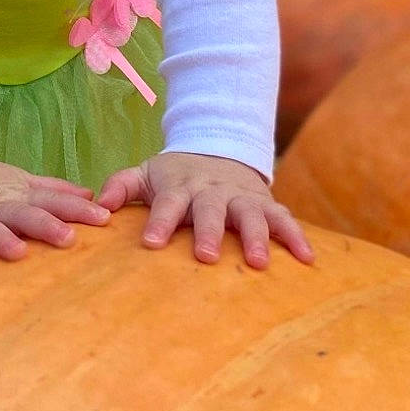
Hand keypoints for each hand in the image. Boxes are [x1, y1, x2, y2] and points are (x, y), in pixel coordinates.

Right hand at [0, 138, 108, 274]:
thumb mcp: (23, 183)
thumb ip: (55, 191)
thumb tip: (92, 196)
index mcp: (19, 196)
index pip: (52, 201)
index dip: (77, 209)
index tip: (104, 219)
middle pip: (24, 215)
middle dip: (46, 225)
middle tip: (69, 238)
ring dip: (2, 239)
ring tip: (18, 253)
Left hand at [96, 152, 313, 269]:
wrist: (220, 148)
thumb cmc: (177, 175)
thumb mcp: (147, 173)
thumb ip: (122, 185)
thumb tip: (101, 205)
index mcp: (181, 186)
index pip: (167, 203)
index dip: (160, 222)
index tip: (151, 244)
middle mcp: (212, 190)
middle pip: (210, 209)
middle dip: (209, 231)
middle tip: (206, 256)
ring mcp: (241, 196)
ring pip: (250, 213)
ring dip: (255, 236)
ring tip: (258, 262)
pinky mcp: (266, 203)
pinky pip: (284, 218)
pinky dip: (297, 237)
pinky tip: (307, 259)